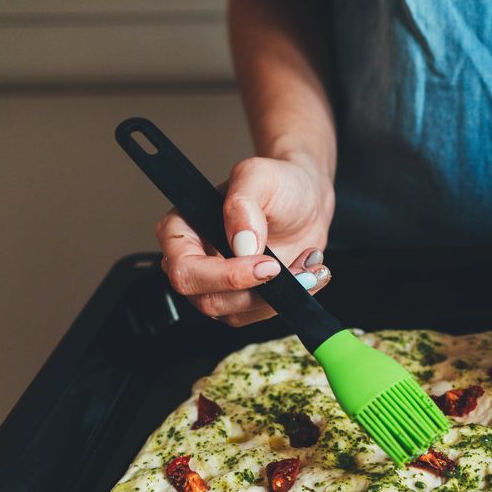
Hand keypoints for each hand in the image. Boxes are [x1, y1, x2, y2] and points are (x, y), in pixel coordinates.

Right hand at [156, 155, 333, 325]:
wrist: (306, 200)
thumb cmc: (277, 183)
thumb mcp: (258, 177)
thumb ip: (243, 204)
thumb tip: (241, 244)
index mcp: (182, 230)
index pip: (185, 269)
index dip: (224, 276)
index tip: (267, 265)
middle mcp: (195, 261)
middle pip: (207, 300)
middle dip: (257, 293)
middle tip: (293, 272)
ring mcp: (218, 285)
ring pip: (236, 313)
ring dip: (279, 298)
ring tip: (309, 268)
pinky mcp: (244, 299)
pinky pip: (259, 315)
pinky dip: (290, 300)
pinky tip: (308, 274)